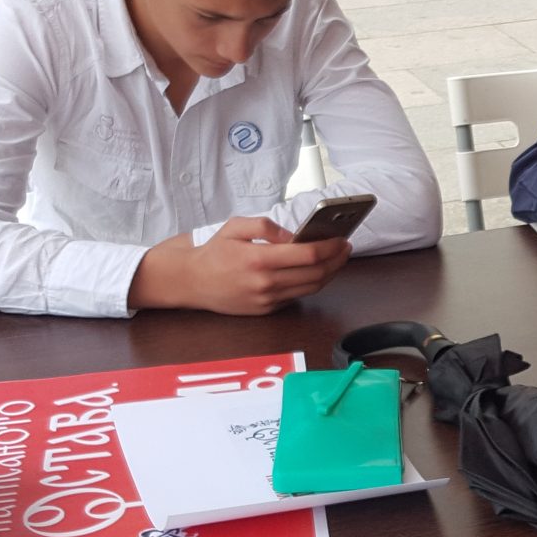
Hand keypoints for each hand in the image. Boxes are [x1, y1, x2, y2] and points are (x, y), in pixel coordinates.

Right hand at [129, 216, 351, 313]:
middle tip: (345, 248)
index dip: (330, 247)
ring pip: (310, 288)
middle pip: (316, 275)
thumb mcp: (235, 227)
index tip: (342, 239)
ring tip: (336, 259)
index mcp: (259, 260)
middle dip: (336, 261)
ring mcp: (266, 300)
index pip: (307, 255)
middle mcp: (265, 283)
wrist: (191, 282)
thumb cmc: (213, 252)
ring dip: (329, 274)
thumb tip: (293, 235)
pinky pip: (296, 297)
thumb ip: (266, 226)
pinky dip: (310, 283)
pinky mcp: (265, 310)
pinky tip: (316, 271)